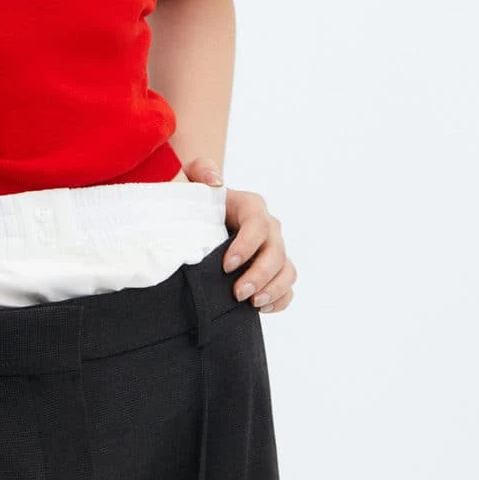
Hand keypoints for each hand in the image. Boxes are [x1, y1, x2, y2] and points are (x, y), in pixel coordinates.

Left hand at [178, 157, 296, 313]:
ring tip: (252, 303)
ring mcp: (272, 250)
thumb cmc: (194, 201)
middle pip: (276, 251)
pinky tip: (260, 309)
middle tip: (237, 293)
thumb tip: (215, 181)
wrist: (196, 219)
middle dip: (260, 274)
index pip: (257, 223)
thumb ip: (201, 171)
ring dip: (274, 289)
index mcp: (249, 206)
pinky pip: (287, 287)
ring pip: (287, 270)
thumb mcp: (191, 180)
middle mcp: (267, 228)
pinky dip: (280, 299)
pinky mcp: (273, 271)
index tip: (226, 265)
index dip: (247, 245)